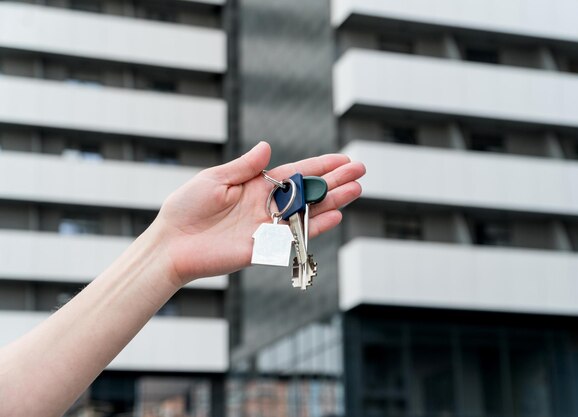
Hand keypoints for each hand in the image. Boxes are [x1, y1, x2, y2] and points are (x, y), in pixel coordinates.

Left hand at [152, 141, 365, 285]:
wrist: (171, 243)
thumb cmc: (187, 208)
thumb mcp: (214, 179)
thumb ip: (244, 167)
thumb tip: (267, 147)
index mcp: (256, 186)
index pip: (295, 173)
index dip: (320, 165)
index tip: (343, 158)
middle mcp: (267, 205)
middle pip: (308, 191)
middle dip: (334, 180)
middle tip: (360, 170)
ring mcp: (268, 227)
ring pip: (307, 212)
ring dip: (332, 201)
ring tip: (356, 189)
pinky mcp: (264, 248)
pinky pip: (294, 236)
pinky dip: (315, 226)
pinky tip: (335, 215)